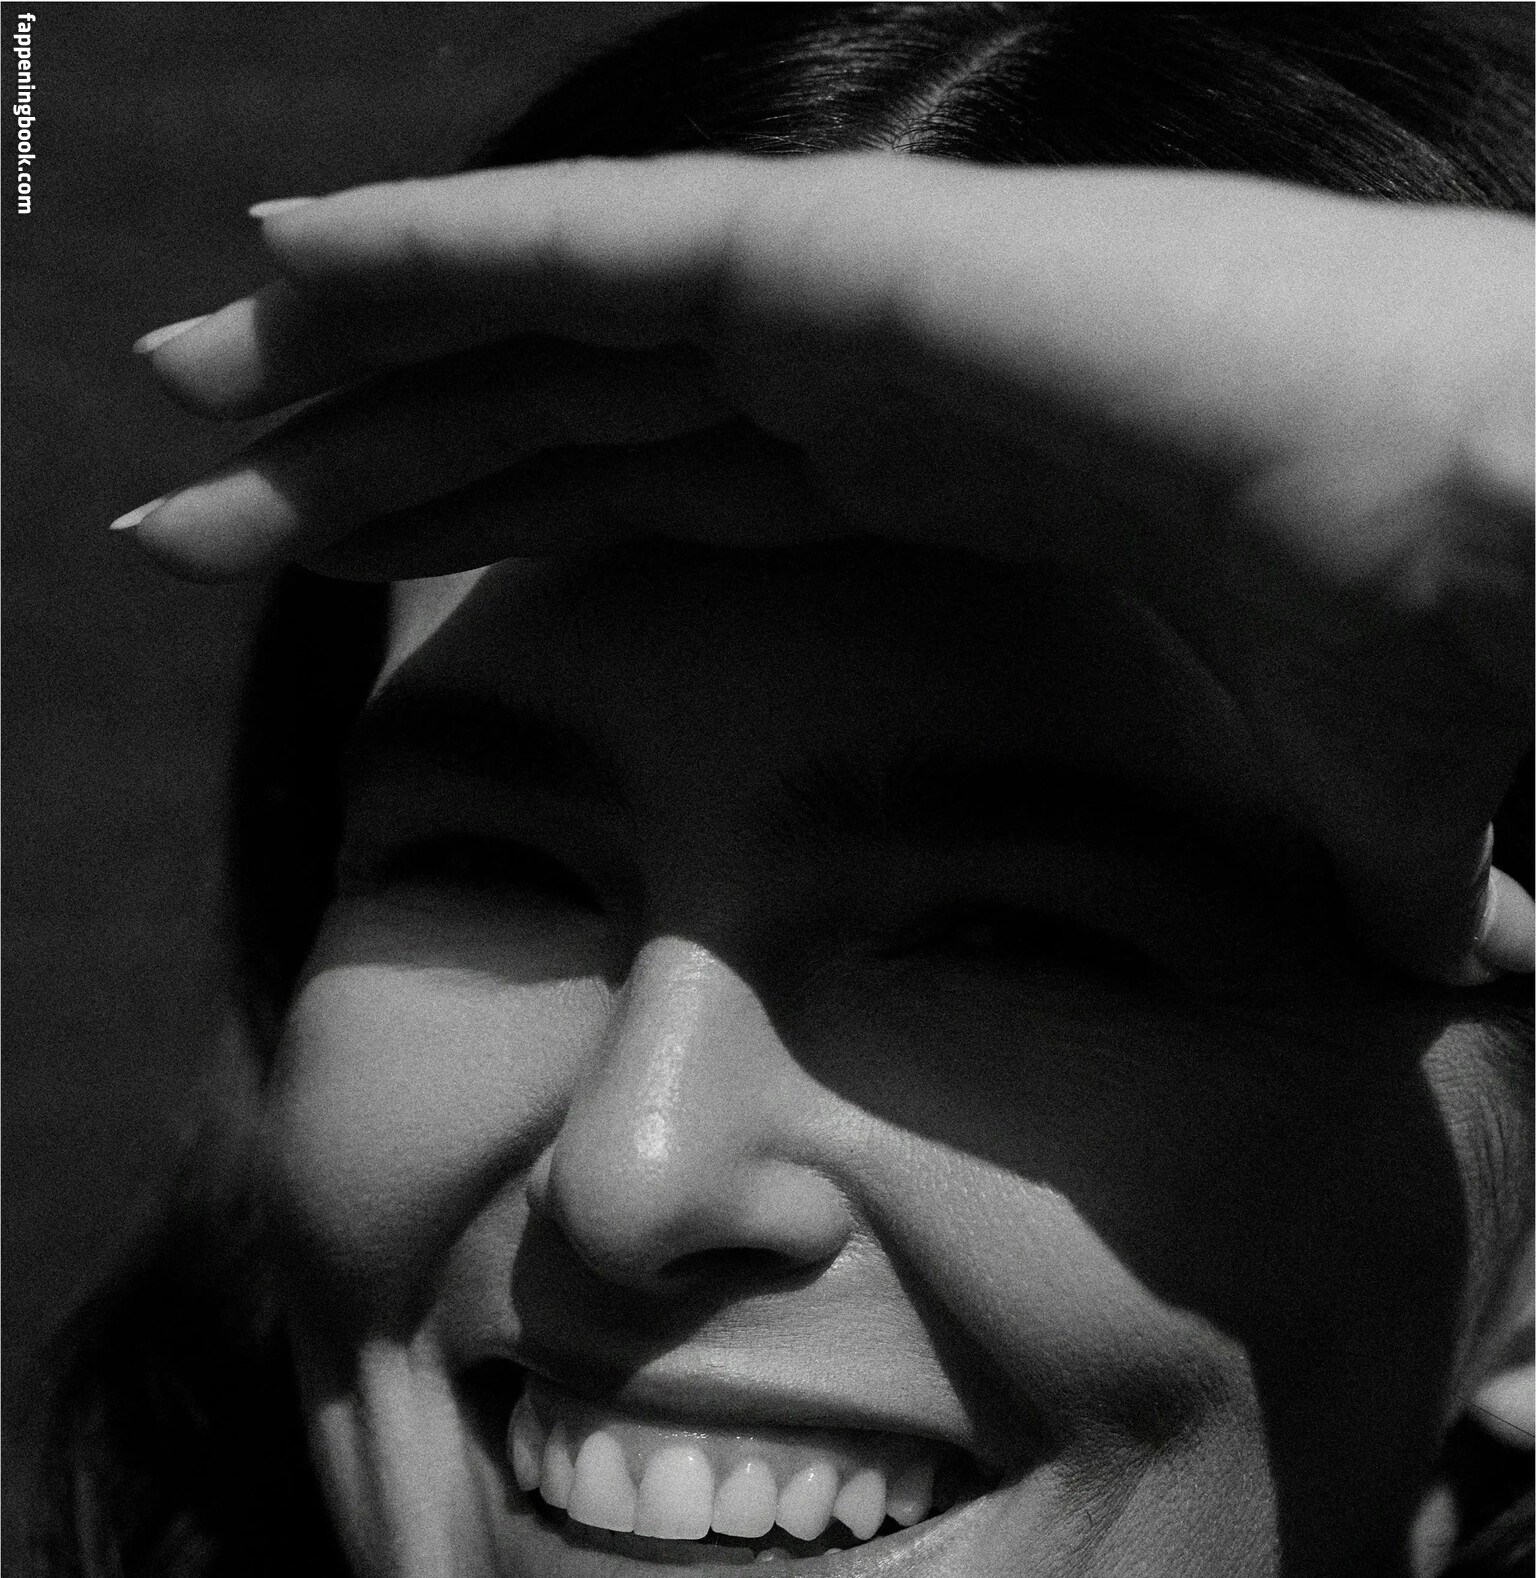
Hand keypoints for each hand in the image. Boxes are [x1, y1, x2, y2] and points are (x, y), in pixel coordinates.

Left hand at [117, 154, 1534, 982]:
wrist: (1512, 530)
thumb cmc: (1412, 646)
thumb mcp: (1265, 798)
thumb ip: (1292, 868)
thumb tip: (1444, 986)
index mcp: (931, 480)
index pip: (659, 500)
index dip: (502, 528)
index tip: (356, 584)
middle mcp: (866, 379)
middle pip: (557, 412)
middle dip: (374, 456)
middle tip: (200, 504)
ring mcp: (852, 305)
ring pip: (543, 320)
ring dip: (355, 350)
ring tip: (185, 378)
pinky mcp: (855, 258)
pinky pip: (593, 248)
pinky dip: (434, 247)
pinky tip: (281, 263)